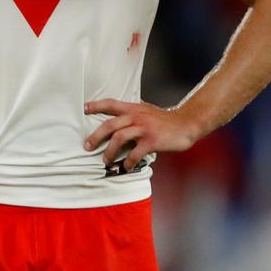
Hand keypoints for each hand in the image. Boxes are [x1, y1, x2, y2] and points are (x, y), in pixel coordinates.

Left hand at [84, 99, 198, 172]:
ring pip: (119, 138)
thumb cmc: (164, 119)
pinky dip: (128, 161)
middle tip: (87, 146)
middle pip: (109, 124)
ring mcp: (143, 129)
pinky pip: (135, 153)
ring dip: (109, 151)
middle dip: (95, 136)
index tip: (83, 108)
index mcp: (133, 108)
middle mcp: (136, 117)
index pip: (110, 103)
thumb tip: (116, 117)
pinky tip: (126, 167)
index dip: (96, 105)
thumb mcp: (146, 110)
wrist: (186, 124)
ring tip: (105, 160)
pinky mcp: (152, 141)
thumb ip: (132, 113)